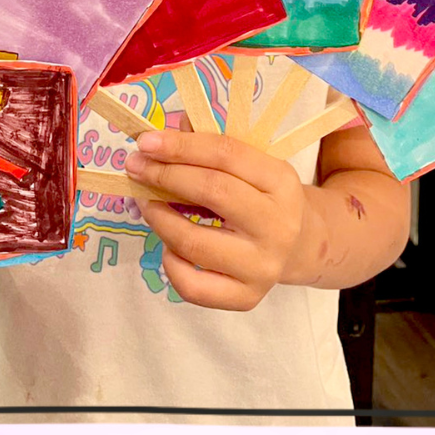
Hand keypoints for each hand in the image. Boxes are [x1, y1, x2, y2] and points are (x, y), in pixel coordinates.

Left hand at [125, 127, 307, 310]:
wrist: (300, 248)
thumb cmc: (261, 200)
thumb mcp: (250, 167)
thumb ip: (209, 148)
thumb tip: (161, 136)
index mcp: (282, 181)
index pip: (227, 154)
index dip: (182, 146)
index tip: (146, 141)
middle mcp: (278, 225)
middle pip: (212, 191)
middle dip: (165, 176)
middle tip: (135, 167)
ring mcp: (263, 266)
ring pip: (194, 243)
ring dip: (159, 219)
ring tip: (145, 203)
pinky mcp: (247, 297)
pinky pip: (193, 286)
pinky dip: (171, 264)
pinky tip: (169, 247)